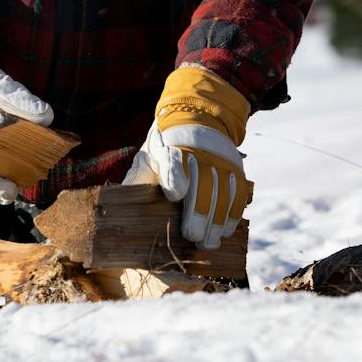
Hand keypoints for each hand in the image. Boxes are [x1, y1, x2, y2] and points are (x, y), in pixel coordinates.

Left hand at [122, 65, 249, 248]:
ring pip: (221, 190)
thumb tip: (124, 202)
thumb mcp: (146, 157)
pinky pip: (237, 191)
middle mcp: (197, 150)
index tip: (175, 194)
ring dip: (217, 220)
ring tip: (209, 242)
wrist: (193, 118)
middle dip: (198, 212)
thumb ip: (137, 179)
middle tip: (193, 236)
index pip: (172, 161)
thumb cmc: (164, 150)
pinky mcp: (233, 165)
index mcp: (168, 146)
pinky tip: (224, 231)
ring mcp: (218, 157)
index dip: (175, 177)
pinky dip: (232, 213)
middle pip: (201, 182)